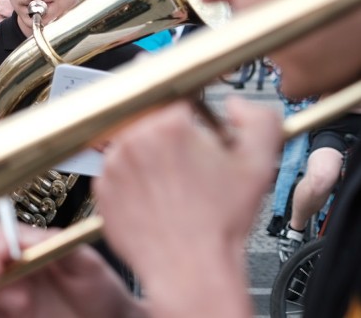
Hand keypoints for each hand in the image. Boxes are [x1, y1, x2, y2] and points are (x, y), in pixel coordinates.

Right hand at [0, 221, 140, 317]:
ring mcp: (10, 294)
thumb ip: (54, 245)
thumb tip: (23, 237)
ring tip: (19, 302)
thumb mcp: (86, 262)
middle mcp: (16, 269)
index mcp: (32, 248)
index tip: (5, 251)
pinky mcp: (6, 317)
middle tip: (0, 272)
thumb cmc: (102, 292)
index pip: (2, 234)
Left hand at [94, 97, 281, 316]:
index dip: (187, 105)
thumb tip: (236, 105)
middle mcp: (133, 138)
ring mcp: (113, 164)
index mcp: (168, 124)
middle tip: (186, 157)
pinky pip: (117, 170)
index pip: (173, 92)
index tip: (189, 113)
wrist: (190, 269)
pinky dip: (133, 178)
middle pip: (150, 117)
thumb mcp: (259, 163)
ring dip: (148, 153)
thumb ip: (258, 118)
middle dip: (168, 131)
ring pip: (131, 142)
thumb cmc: (220, 222)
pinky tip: (155, 196)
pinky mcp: (101, 188)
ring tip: (172, 181)